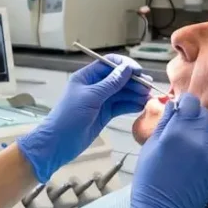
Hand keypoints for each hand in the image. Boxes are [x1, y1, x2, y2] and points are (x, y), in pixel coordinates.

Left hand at [17, 56, 149, 182]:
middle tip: (148, 88)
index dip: (125, 65)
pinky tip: (141, 105)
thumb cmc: (70, 116)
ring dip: (135, 94)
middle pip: (118, 78)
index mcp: (87, 77)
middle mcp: (95, 86)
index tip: (139, 72)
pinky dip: (131, 105)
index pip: (109, 64)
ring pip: (121, 93)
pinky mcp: (105, 114)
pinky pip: (120, 106)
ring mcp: (100, 100)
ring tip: (148, 98)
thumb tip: (128, 68)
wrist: (59, 143)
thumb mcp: (91, 97)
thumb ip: (111, 84)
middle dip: (133, 82)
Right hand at [121, 94, 207, 207]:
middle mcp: (197, 138)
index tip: (181, 107)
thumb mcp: (150, 146)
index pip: (191, 102)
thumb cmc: (149, 180)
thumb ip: (164, 123)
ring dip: (204, 129)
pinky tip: (204, 150)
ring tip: (192, 140)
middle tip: (184, 126)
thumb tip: (173, 106)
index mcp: (176, 131)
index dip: (185, 102)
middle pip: (204, 113)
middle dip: (194, 116)